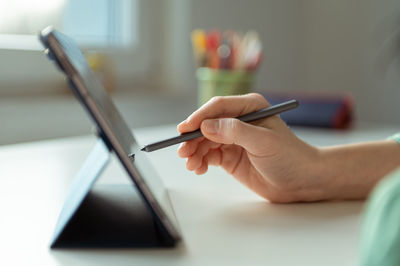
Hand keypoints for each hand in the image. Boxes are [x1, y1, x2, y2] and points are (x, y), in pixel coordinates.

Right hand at [177, 93, 325, 202]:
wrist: (301, 181)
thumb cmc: (289, 157)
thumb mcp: (264, 142)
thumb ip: (236, 132)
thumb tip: (206, 126)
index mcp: (250, 107)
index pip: (218, 107)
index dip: (199, 116)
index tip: (185, 128)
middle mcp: (239, 120)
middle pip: (207, 124)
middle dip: (193, 138)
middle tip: (183, 151)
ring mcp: (233, 138)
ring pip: (205, 140)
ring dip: (194, 151)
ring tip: (191, 165)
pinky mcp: (230, 155)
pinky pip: (209, 155)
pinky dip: (200, 161)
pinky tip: (198, 169)